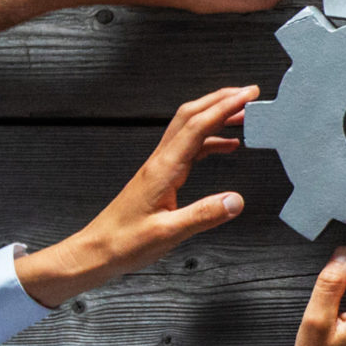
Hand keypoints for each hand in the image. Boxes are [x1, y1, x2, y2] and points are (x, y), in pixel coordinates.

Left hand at [14, 85, 254, 306]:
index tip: (247, 95)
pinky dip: (210, 139)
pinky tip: (225, 147)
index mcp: (163, 169)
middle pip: (191, 116)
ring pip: (189, 128)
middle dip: (221, 99)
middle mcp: (160, 161)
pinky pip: (188, 147)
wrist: (96, 251)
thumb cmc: (123, 243)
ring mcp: (159, 167)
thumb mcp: (167, 234)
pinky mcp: (159, 176)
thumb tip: (235, 200)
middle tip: (249, 94)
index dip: (225, 107)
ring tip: (243, 116)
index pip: (198, 127)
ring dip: (216, 116)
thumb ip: (203, 216)